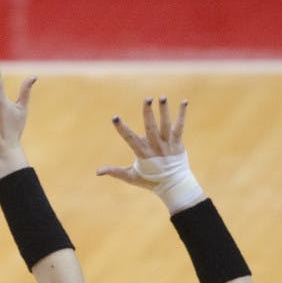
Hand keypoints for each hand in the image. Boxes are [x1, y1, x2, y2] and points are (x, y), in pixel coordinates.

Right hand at [98, 97, 203, 212]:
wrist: (174, 185)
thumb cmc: (150, 180)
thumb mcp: (131, 176)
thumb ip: (115, 171)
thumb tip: (97, 172)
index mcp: (142, 153)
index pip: (130, 138)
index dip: (122, 128)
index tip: (115, 117)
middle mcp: (156, 147)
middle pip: (151, 127)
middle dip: (148, 112)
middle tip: (147, 98)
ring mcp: (168, 144)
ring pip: (166, 124)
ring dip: (164, 110)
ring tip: (161, 96)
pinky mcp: (178, 142)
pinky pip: (180, 126)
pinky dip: (182, 114)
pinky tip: (184, 101)